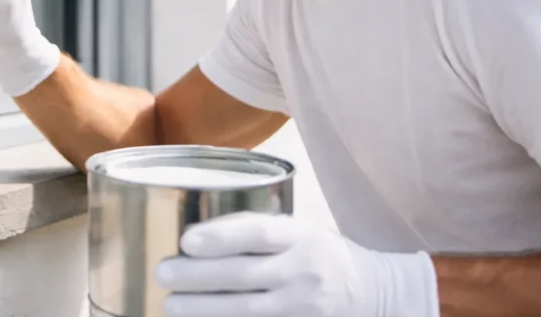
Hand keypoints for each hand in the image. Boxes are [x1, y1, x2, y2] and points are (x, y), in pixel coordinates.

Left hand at [155, 212, 438, 316]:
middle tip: (163, 274)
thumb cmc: (323, 255)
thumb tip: (197, 236)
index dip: (221, 236)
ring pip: (247, 311)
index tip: (186, 240)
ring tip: (172, 304)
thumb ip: (259, 231)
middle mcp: (305, 272)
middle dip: (198, 276)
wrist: (377, 295)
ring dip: (204, 309)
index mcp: (303, 237)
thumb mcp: (301, 230)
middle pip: (245, 275)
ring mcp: (304, 308)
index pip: (259, 233)